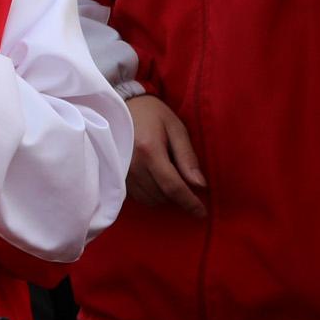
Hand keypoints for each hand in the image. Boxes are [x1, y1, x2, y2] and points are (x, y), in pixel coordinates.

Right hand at [126, 94, 208, 216]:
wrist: (120, 106)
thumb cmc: (151, 114)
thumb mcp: (176, 128)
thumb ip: (187, 156)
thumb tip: (200, 185)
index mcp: (150, 151)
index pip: (173, 186)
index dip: (190, 203)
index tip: (202, 213)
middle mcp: (133, 166)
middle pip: (162, 196)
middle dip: (178, 196)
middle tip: (186, 182)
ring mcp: (123, 173)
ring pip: (150, 200)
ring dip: (165, 197)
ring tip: (170, 178)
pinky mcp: (118, 177)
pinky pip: (139, 197)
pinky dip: (152, 194)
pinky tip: (156, 179)